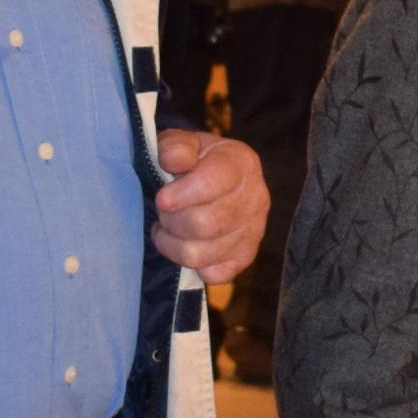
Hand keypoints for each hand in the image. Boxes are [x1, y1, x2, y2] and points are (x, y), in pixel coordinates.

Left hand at [151, 129, 267, 283]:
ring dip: (173, 245)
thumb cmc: (196, 160)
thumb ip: (175, 147)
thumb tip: (171, 160)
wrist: (219, 177)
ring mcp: (254, 231)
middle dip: (172, 221)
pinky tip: (187, 245)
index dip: (179, 196)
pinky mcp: (246, 256)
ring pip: (201, 254)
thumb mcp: (184, 143)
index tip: (161, 199)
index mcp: (241, 164)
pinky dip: (193, 265)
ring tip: (167, 229)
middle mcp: (255, 198)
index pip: (210, 185)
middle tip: (163, 213)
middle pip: (204, 224)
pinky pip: (214, 274)